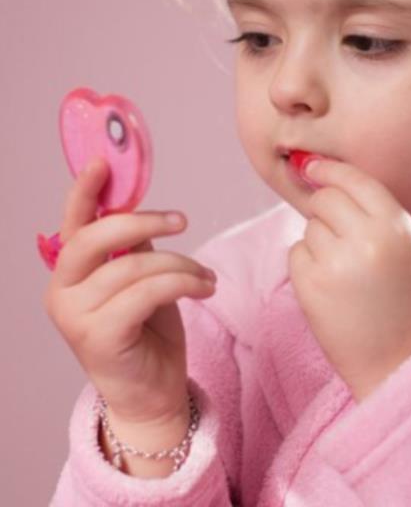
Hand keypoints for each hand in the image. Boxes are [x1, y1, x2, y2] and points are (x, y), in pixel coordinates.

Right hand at [42, 156, 216, 424]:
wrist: (152, 392)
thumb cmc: (147, 331)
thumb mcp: (140, 280)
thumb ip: (132, 248)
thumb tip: (140, 212)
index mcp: (70, 272)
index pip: (73, 224)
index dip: (84, 191)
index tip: (103, 161)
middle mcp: (62, 292)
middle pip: (95, 237)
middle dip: (143, 221)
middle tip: (180, 220)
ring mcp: (75, 317)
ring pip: (134, 265)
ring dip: (181, 264)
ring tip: (205, 276)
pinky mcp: (99, 337)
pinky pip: (148, 292)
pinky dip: (185, 283)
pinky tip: (204, 288)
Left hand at [287, 158, 410, 401]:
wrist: (401, 362)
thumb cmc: (403, 300)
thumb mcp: (404, 246)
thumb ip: (370, 210)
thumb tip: (316, 170)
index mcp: (397, 224)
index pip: (353, 178)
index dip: (328, 170)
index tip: (311, 166)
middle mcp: (368, 237)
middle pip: (325, 198)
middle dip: (324, 210)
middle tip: (341, 239)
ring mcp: (337, 262)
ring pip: (309, 227)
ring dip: (318, 243)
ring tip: (346, 274)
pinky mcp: (311, 286)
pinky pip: (295, 254)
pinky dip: (306, 267)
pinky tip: (330, 290)